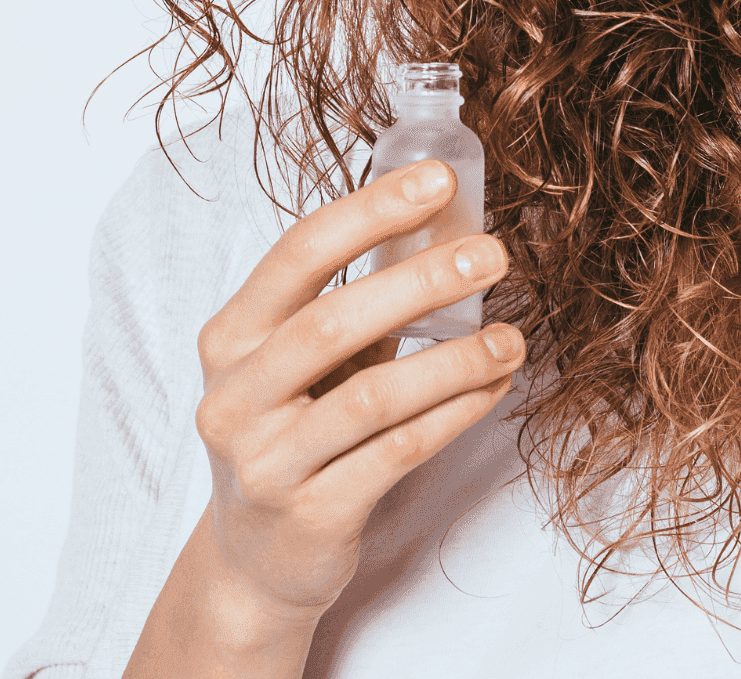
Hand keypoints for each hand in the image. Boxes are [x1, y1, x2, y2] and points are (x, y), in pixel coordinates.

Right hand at [191, 160, 524, 620]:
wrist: (254, 561)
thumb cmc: (293, 430)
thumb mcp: (301, 362)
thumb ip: (354, 301)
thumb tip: (447, 225)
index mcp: (230, 336)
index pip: (298, 254)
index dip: (370, 211)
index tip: (439, 180)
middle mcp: (235, 395)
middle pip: (331, 322)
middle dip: (420, 281)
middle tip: (491, 255)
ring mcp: (266, 461)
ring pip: (372, 396)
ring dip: (454, 360)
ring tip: (510, 337)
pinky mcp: (310, 516)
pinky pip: (395, 453)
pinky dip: (453, 414)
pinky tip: (491, 389)